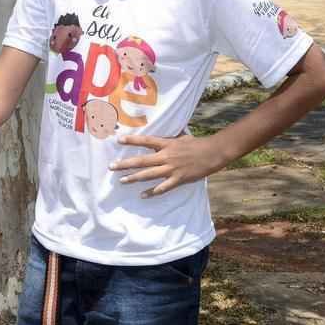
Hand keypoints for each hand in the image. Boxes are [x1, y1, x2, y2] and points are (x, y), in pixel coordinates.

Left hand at [110, 132, 225, 197]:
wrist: (212, 153)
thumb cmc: (197, 144)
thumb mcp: (182, 136)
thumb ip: (171, 136)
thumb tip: (166, 129)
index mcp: (167, 144)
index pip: (146, 141)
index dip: (132, 140)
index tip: (118, 140)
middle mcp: (166, 156)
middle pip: (142, 160)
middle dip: (125, 164)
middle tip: (111, 166)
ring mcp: (171, 169)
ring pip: (149, 175)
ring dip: (134, 178)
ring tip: (122, 181)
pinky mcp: (178, 179)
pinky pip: (163, 187)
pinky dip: (152, 192)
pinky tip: (142, 195)